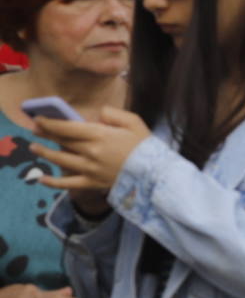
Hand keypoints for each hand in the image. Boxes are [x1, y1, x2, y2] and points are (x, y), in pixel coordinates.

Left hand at [30, 107, 150, 192]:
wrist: (156, 174)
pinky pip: (69, 184)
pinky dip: (53, 182)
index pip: (67, 127)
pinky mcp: (93, 183)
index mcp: (100, 135)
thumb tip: (97, 114)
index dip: (50, 122)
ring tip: (34, 148)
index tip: (38, 118)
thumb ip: (113, 114)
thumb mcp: (134, 122)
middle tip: (34, 129)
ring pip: (60, 160)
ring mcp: (90, 169)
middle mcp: (90, 152)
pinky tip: (41, 179)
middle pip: (62, 141)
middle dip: (45, 134)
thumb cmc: (146, 146)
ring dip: (45, 153)